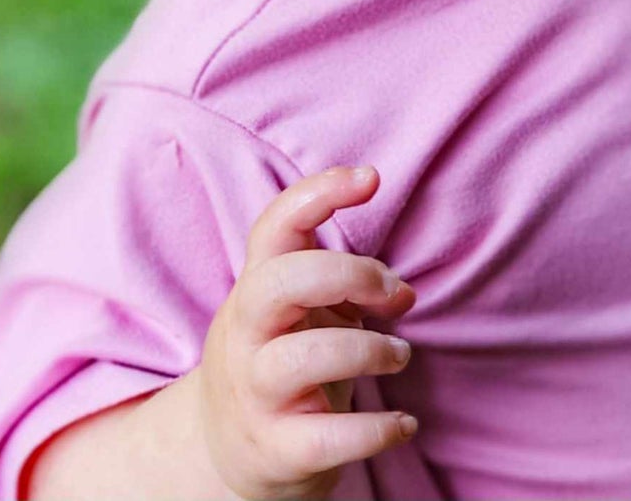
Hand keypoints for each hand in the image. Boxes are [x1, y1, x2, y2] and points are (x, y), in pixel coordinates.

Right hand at [197, 164, 418, 500]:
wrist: (226, 451)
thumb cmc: (280, 359)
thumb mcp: (298, 310)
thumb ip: (346, 284)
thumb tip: (404, 290)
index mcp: (255, 286)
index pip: (274, 225)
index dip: (319, 192)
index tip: (370, 178)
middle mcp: (245, 332)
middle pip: (282, 281)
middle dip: (350, 274)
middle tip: (396, 294)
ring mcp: (255, 391)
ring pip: (304, 357)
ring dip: (368, 350)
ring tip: (399, 354)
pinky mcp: (276, 449)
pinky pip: (327, 438)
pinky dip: (374, 430)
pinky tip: (403, 424)